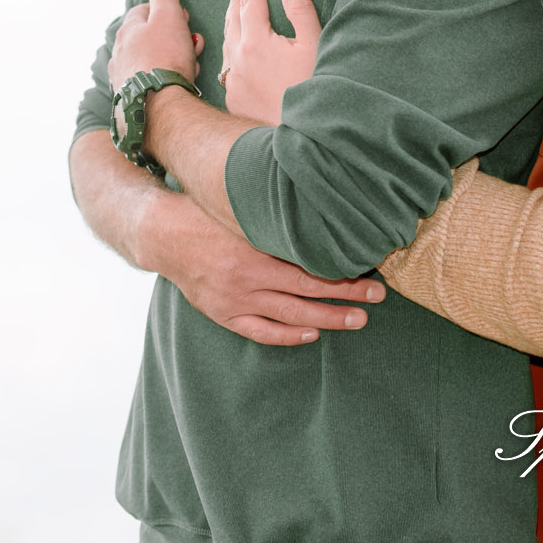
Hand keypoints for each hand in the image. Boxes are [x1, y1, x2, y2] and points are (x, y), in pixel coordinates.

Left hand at [109, 0, 201, 91]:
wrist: (158, 106)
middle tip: (192, 42)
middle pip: (151, 36)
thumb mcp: (169, 16)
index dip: (168, 11)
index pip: (145, 10)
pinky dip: (168, 77)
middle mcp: (120, 52)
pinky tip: (181, 82)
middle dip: (175, 36)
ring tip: (192, 64)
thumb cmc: (164, 58)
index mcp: (126, 30)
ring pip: (154, 58)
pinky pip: (153, 80)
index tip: (184, 19)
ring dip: (175, 57)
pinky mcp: (132, 97)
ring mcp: (124, 76)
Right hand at [138, 188, 384, 344]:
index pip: (309, 267)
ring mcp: (235, 300)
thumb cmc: (209, 214)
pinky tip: (311, 334)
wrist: (165, 233)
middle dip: (346, 296)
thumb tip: (319, 206)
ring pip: (289, 317)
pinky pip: (259, 331)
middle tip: (377, 297)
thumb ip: (278, 215)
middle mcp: (247, 278)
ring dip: (326, 320)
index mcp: (255, 249)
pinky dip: (287, 336)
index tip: (370, 272)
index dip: (342, 273)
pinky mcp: (223, 313)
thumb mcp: (245, 208)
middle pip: (307, 293)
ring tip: (356, 319)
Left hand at [219, 0, 320, 123]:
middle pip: (234, 18)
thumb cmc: (314, 89)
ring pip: (226, 42)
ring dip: (231, 20)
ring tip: (235, 6)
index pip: (251, 0)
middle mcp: (238, 59)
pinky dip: (230, 49)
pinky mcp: (234, 100)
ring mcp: (233, 81)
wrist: (301, 139)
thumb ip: (300, 9)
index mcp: (257, 41)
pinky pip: (227, 66)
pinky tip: (235, 50)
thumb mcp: (314, 44)